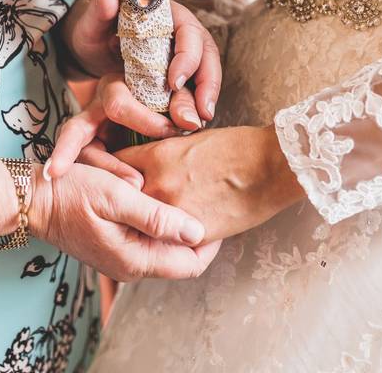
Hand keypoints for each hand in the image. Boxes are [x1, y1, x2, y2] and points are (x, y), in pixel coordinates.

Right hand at [28, 162, 221, 280]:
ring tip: (186, 193)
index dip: (212, 240)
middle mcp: (131, 266)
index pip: (192, 263)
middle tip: (208, 197)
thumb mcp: (117, 196)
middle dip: (196, 230)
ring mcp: (121, 258)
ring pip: (166, 247)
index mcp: (135, 260)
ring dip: (176, 224)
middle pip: (182, 257)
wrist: (32, 198)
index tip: (219, 208)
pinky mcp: (114, 246)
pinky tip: (160, 198)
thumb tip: (198, 232)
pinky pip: (148, 240)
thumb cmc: (71, 192)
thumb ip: (157, 217)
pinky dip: (159, 222)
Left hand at [48, 0, 222, 178]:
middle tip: (200, 113)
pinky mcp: (180, 76)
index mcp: (166, 14)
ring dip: (205, 99)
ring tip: (200, 123)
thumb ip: (100, 10)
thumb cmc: (93, 29)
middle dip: (207, 85)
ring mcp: (183, 55)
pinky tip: (191, 124)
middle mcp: (181, 33)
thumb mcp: (91, 22)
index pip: (188, 32)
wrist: (93, 46)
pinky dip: (195, 106)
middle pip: (206, 56)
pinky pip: (195, 89)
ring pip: (206, 74)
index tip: (174, 82)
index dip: (187, 57)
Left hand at [80, 126, 304, 241]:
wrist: (272, 165)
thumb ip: (162, 155)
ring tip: (137, 223)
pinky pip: (168, 241)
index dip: (111, 169)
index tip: (109, 174)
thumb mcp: (190, 140)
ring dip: (139, 224)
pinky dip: (166, 238)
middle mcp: (158, 186)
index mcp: (156, 157)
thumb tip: (145, 166)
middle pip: (120, 198)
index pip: (115, 164)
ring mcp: (174, 214)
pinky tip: (169, 234)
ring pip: (141, 225)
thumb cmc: (238, 146)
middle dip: (117, 200)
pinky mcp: (193, 235)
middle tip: (114, 204)